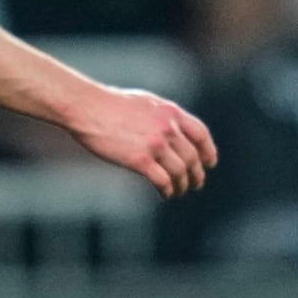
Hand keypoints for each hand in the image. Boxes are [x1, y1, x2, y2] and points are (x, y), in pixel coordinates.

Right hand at [72, 84, 218, 196]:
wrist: (88, 107)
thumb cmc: (111, 104)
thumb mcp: (146, 103)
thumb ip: (163, 116)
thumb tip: (174, 131)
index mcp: (171, 112)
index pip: (201, 134)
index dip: (208, 152)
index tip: (209, 164)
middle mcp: (168, 127)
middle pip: (192, 157)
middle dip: (197, 175)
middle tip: (195, 184)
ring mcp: (155, 144)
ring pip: (180, 172)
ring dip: (183, 185)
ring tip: (179, 192)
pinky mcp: (139, 159)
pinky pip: (162, 180)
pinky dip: (167, 190)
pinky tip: (165, 194)